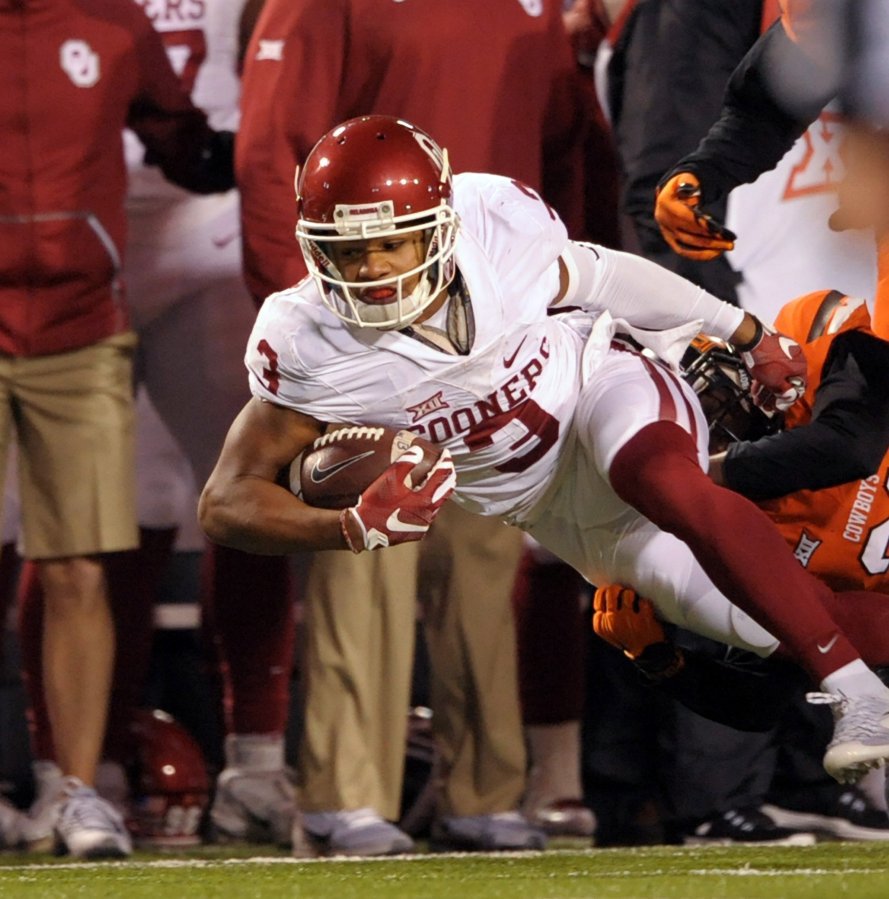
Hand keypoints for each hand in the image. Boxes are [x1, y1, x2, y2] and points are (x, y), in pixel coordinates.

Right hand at [340, 446, 455, 551]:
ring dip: (438, 491)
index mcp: (425, 499)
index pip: (441, 477)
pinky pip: (429, 516)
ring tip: (436, 481)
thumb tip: (418, 450)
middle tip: (445, 466)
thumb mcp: (389, 478)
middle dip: (446, 477)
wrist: (364, 530)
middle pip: (445, 491)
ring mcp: (423, 525)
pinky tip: (423, 499)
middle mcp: (428, 514)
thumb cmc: (375, 504)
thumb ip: (406, 462)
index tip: (446, 454)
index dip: (445, 463)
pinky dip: (430, 505)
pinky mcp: (417, 533)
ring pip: (438, 504)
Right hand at [592, 584, 665, 658]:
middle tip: (625, 594)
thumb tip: (605, 589)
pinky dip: (646, 605)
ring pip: (628, 593)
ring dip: (633, 596)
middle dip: (619, 589)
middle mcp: (611, 620)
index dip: (608, 592)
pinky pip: (643, 601)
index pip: (599, 595)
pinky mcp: (643, 619)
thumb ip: (604, 613)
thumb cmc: (626, 637)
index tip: (614, 596)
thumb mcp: (608, 629)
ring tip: (635, 604)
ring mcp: (628, 619)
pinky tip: (645, 612)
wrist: (645, 653)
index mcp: (600, 624)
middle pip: (611, 590)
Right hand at [654, 172, 736, 259]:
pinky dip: (700, 254)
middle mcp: (663, 220)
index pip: (685, 218)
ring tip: (728, 247)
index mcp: (665, 203)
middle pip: (688, 234)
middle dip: (711, 239)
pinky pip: (684, 251)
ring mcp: (666, 232)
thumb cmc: (684, 183)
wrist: (673, 192)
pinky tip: (716, 253)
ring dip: (709, 248)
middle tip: (731, 243)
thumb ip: (688, 182)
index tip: (720, 231)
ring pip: (688, 245)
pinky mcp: (671, 240)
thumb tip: (691, 190)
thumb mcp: (686, 177)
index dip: (702, 225)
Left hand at [738, 319, 806, 411]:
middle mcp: (795, 359)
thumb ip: (784, 391)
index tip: (781, 405)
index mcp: (800, 366)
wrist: (751, 340)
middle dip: (774, 396)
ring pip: (776, 376)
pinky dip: (763, 379)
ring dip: (767, 390)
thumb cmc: (765, 358)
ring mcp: (783, 354)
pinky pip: (770, 369)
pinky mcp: (772, 351)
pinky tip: (755, 388)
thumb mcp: (775, 382)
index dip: (790, 398)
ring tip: (758, 400)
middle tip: (767, 405)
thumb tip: (790, 397)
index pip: (800, 386)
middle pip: (786, 382)